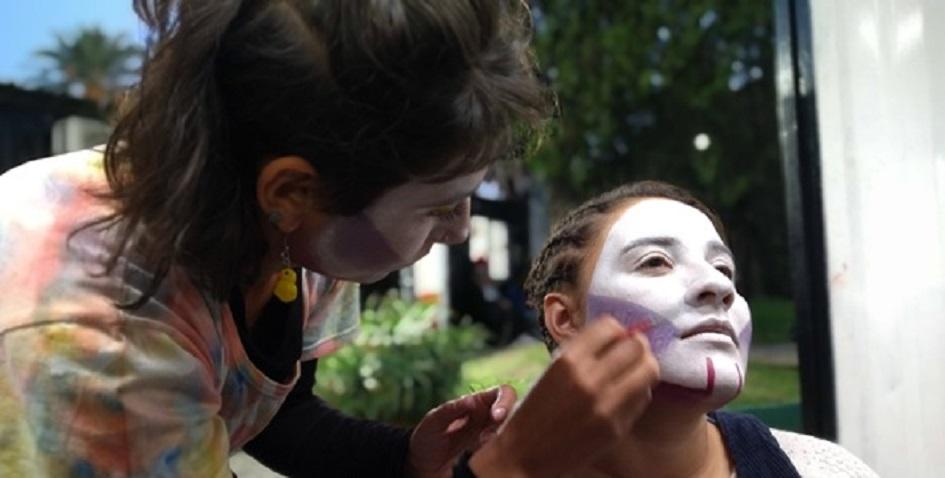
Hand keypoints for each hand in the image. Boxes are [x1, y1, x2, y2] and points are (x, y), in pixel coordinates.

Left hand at [406, 385, 516, 477]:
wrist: (422, 467)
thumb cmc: (426, 439)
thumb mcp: (433, 422)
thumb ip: (450, 410)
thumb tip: (471, 401)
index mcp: (478, 403)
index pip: (504, 393)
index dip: (505, 401)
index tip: (497, 416)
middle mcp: (489, 418)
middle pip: (515, 413)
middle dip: (509, 423)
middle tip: (488, 438)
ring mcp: (491, 437)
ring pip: (512, 432)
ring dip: (504, 439)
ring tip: (481, 449)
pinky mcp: (491, 455)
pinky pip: (505, 451)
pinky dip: (501, 454)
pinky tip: (485, 458)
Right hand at [469, 318, 659, 476]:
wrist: (525, 453)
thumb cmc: (535, 409)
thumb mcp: (552, 371)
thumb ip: (582, 353)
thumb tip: (617, 336)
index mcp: (568, 361)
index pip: (610, 327)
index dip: (616, 330)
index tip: (616, 336)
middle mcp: (590, 380)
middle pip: (636, 346)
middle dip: (636, 345)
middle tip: (633, 349)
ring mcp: (607, 406)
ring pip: (648, 371)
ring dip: (644, 366)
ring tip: (635, 370)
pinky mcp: (617, 427)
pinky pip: (642, 399)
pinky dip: (639, 391)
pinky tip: (626, 393)